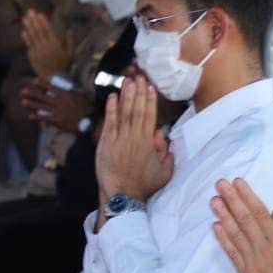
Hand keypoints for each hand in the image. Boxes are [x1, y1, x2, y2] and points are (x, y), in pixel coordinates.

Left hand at [19, 79, 91, 127]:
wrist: (91, 122)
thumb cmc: (87, 109)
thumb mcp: (80, 96)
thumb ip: (70, 93)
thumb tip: (61, 90)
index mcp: (66, 94)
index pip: (51, 87)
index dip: (41, 84)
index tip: (33, 81)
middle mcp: (60, 102)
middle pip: (43, 96)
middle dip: (32, 93)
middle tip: (22, 91)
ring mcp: (59, 112)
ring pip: (42, 107)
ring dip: (31, 104)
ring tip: (22, 102)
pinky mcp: (58, 121)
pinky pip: (46, 119)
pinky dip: (38, 117)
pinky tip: (30, 116)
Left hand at [21, 9, 74, 77]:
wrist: (54, 78)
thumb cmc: (63, 65)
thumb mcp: (70, 54)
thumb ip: (70, 41)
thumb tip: (69, 29)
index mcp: (55, 45)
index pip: (47, 30)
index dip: (43, 21)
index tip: (39, 14)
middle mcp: (45, 47)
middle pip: (38, 31)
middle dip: (34, 20)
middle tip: (30, 11)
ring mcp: (37, 52)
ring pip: (32, 37)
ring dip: (28, 26)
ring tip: (25, 18)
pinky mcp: (32, 56)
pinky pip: (28, 45)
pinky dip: (25, 37)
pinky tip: (23, 30)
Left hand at [94, 77, 172, 213]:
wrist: (123, 195)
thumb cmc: (144, 185)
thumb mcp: (165, 171)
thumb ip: (166, 152)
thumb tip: (161, 135)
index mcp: (148, 142)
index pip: (149, 115)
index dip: (150, 100)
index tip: (150, 86)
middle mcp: (134, 137)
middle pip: (137, 110)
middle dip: (138, 92)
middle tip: (139, 76)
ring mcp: (119, 139)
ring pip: (123, 113)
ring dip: (126, 96)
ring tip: (127, 81)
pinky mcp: (106, 144)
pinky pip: (109, 123)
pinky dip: (111, 109)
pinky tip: (112, 97)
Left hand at [211, 178, 272, 272]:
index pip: (260, 214)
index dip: (247, 197)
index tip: (238, 182)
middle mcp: (262, 249)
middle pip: (244, 220)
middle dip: (232, 200)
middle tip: (220, 184)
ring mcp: (251, 262)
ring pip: (235, 234)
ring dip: (223, 215)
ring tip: (214, 200)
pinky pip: (231, 253)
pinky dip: (223, 239)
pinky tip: (216, 226)